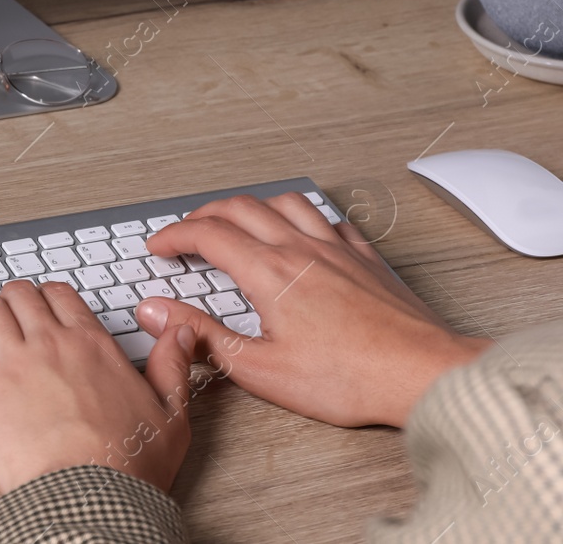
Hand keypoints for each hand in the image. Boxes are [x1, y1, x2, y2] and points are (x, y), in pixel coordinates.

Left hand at [0, 278, 197, 494]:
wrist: (90, 500)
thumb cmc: (128, 467)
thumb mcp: (170, 414)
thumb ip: (172, 366)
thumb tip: (180, 332)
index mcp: (91, 346)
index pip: (60, 296)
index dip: (47, 296)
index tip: (41, 307)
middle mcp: (48, 345)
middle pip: (19, 295)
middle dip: (12, 300)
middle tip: (9, 316)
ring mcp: (10, 366)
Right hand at [137, 193, 490, 428]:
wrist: (423, 375)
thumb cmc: (351, 378)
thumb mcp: (259, 369)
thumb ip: (202, 335)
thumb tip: (157, 312)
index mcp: (270, 273)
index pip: (207, 235)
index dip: (174, 236)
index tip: (159, 246)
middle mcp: (301, 250)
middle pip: (241, 208)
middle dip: (204, 214)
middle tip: (187, 230)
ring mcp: (338, 250)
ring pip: (286, 202)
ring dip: (253, 204)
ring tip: (239, 218)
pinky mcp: (368, 260)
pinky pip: (332, 220)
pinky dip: (307, 218)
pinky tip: (308, 231)